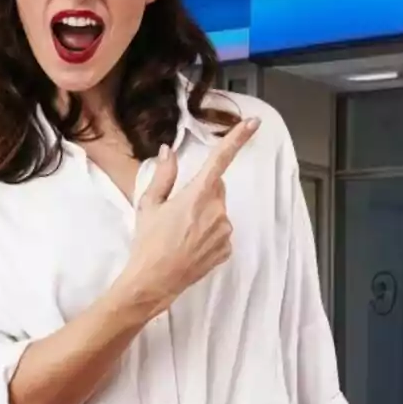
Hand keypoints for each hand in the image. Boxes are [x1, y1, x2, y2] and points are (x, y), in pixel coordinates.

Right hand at [121, 118, 259, 315]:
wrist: (153, 281)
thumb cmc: (148, 241)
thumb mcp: (149, 204)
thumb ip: (164, 175)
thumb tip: (169, 151)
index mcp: (198, 194)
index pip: (221, 159)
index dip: (238, 138)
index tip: (254, 123)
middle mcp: (217, 210)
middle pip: (217, 188)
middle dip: (202, 191)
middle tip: (178, 209)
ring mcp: (225, 231)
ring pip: (219, 211)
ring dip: (205, 215)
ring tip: (181, 232)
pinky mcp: (227, 248)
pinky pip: (221, 232)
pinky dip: (209, 233)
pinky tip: (190, 244)